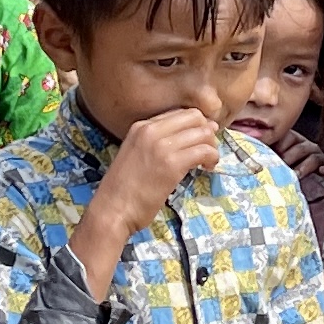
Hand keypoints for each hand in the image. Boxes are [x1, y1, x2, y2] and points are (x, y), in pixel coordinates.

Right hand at [93, 106, 230, 228]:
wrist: (112, 210)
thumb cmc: (122, 190)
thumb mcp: (134, 155)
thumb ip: (154, 144)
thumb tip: (186, 137)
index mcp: (140, 126)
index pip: (179, 113)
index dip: (195, 125)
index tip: (198, 140)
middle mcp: (151, 130)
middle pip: (194, 117)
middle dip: (206, 131)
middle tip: (206, 149)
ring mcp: (162, 146)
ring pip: (203, 132)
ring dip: (211, 146)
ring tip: (208, 161)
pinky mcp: (173, 164)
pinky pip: (204, 151)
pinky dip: (212, 158)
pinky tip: (207, 167)